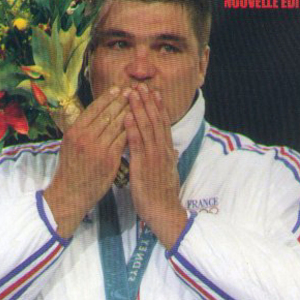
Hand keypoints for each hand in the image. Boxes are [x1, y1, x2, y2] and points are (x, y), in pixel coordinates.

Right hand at [44, 87, 128, 237]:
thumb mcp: (69, 145)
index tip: (119, 89)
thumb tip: (95, 113)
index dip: (108, 97)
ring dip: (131, 113)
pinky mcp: (109, 160)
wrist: (70, 194)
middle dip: (122, 101)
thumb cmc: (71, 169)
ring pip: (118, 125)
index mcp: (74, 131)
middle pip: (108, 113)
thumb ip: (82, 129)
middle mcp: (85, 137)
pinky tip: (140, 125)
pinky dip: (133, 131)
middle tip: (134, 91)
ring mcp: (98, 148)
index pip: (94, 108)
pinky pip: (124, 140)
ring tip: (140, 105)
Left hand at [125, 84, 187, 248]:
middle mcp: (163, 151)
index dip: (158, 107)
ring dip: (140, 108)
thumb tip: (171, 152)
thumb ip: (167, 160)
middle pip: (156, 121)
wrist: (164, 213)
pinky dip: (133, 128)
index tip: (154, 92)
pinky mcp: (144, 166)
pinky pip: (138, 143)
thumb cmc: (162, 197)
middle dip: (148, 102)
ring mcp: (154, 157)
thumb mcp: (166, 174)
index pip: (163, 125)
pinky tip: (127, 115)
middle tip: (141, 85)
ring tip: (133, 93)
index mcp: (167, 152)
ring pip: (148, 127)